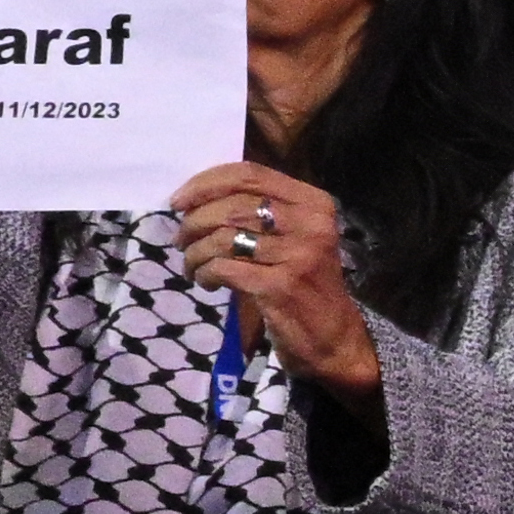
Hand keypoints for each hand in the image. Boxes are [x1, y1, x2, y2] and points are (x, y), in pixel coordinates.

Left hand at [165, 162, 381, 395]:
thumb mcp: (294, 238)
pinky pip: (224, 268)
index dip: (206, 183)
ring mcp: (297, 255)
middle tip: (180, 239)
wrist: (334, 339)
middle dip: (195, 221)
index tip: (178, 200)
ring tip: (191, 265)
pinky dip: (205, 273)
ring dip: (195, 252)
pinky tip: (205, 281)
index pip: (250, 175)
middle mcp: (310, 223)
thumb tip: (197, 199)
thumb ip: (260, 212)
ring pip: (224, 238)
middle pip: (233, 206)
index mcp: (313, 203)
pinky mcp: (280, 286)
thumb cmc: (306, 285)